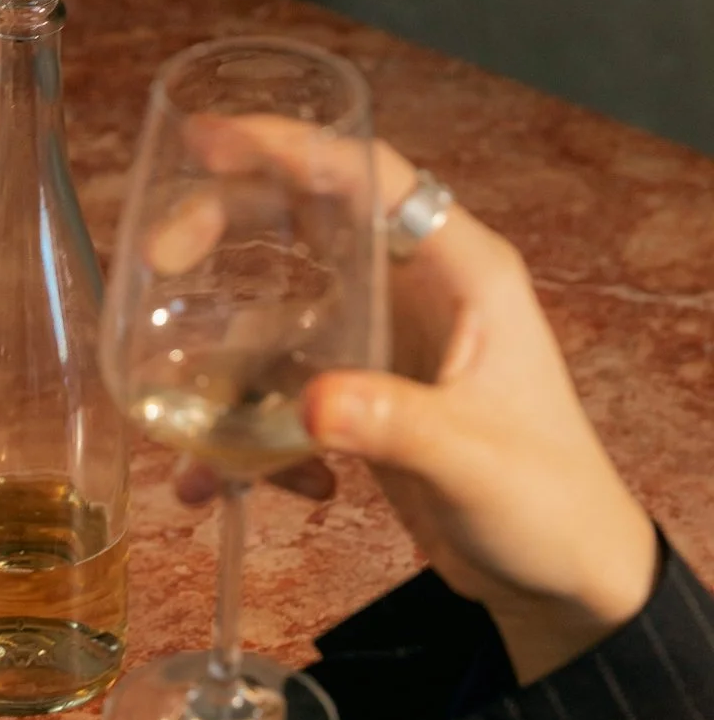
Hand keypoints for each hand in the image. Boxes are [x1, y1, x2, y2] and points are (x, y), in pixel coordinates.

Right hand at [171, 122, 658, 685]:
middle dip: (225, 245)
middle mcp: (417, 298)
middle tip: (159, 263)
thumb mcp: (472, 459)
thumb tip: (309, 406)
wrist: (559, 576)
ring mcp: (385, 352)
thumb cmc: (548, 502)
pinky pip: (282, 401)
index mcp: (460, 275)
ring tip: (195, 450)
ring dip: (227, 386)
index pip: (368, 178)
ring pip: (277, 333)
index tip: (209, 142)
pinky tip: (256, 492)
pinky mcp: (362, 407)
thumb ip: (392, 425)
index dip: (290, 146)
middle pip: (302, 234)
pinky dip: (253, 444)